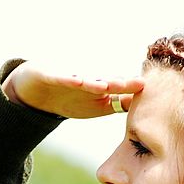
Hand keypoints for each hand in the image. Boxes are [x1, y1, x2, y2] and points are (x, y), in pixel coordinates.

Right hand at [1, 61, 143, 118]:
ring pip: (85, 81)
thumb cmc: (69, 98)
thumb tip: (143, 106)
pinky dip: (68, 80)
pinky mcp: (50, 76)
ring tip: (108, 86)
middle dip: (120, 85)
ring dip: (96, 83)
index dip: (131, 90)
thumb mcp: (94, 107)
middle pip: (104, 83)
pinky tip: (77, 82)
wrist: (34, 90)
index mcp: (97, 90)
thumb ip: (117, 105)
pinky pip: (60, 79)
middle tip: (138, 84)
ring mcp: (68, 79)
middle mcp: (86, 82)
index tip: (148, 90)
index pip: (117, 90)